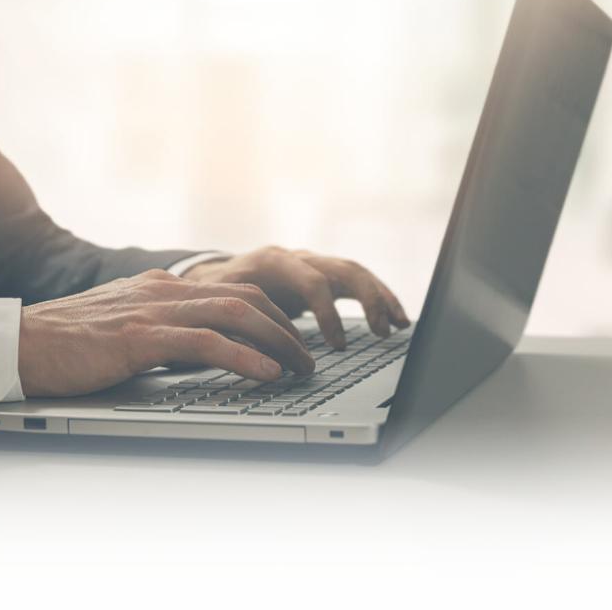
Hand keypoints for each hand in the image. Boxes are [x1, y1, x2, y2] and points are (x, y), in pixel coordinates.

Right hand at [18, 270, 315, 397]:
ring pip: (236, 315)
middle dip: (287, 328)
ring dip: (278, 342)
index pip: (233, 291)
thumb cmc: (63, 343)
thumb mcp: (122, 327)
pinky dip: (244, 357)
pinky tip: (266, 373)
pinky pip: (206, 343)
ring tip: (300, 368)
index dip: (272, 315)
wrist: (15, 343)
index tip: (294, 339)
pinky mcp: (140, 338)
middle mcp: (163, 292)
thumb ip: (158, 330)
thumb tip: (195, 351)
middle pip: (247, 299)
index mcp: (160, 287)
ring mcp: (153, 312)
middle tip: (309, 358)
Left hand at [182, 246, 408, 349]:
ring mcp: (314, 263)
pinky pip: (358, 282)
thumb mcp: (218, 305)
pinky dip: (378, 299)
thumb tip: (258, 354)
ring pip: (357, 273)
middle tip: (383, 331)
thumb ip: (237, 324)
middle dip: (369, 300)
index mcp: (274, 261)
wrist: (211, 274)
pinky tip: (394, 320)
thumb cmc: (213, 293)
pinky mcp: (323, 275)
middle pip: (345, 269)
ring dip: (382, 298)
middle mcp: (299, 257)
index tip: (337, 346)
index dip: (329, 313)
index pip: (313, 280)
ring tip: (400, 325)